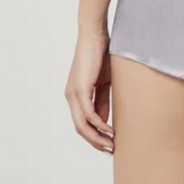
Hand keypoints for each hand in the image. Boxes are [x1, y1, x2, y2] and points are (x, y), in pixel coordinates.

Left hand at [64, 28, 114, 153]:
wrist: (95, 33)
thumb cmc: (101, 52)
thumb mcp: (104, 81)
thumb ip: (102, 99)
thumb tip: (105, 119)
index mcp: (76, 94)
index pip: (83, 122)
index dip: (96, 135)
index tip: (110, 143)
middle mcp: (71, 96)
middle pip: (80, 129)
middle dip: (96, 142)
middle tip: (111, 150)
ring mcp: (73, 94)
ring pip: (82, 125)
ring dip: (97, 138)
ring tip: (112, 145)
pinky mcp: (80, 89)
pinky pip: (88, 114)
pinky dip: (99, 125)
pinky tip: (110, 131)